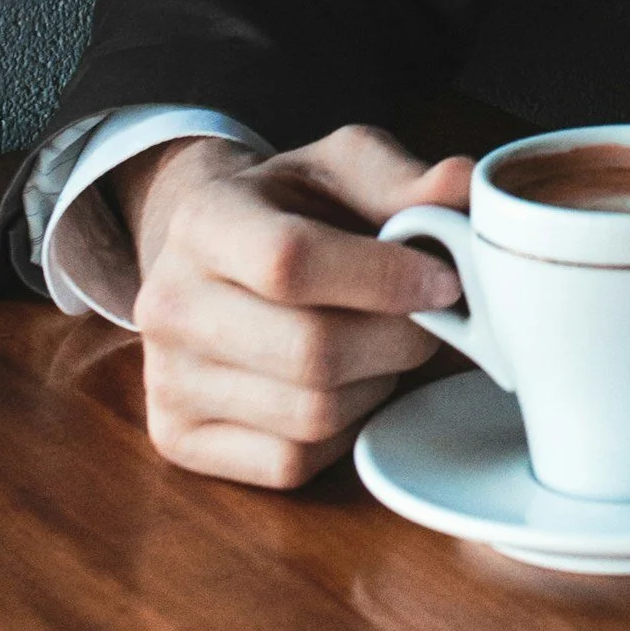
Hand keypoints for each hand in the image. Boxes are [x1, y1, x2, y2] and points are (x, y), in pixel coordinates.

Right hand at [115, 124, 472, 487]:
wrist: (216, 254)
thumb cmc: (294, 210)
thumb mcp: (343, 169)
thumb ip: (404, 179)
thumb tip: (463, 186)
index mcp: (203, 220)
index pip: (292, 261)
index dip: (386, 278)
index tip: (444, 281)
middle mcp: (167, 303)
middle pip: (313, 351)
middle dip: (398, 339)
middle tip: (426, 319)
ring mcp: (166, 378)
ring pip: (312, 414)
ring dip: (375, 384)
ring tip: (377, 346)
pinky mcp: (178, 438)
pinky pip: (292, 460)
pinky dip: (340, 433)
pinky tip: (343, 388)